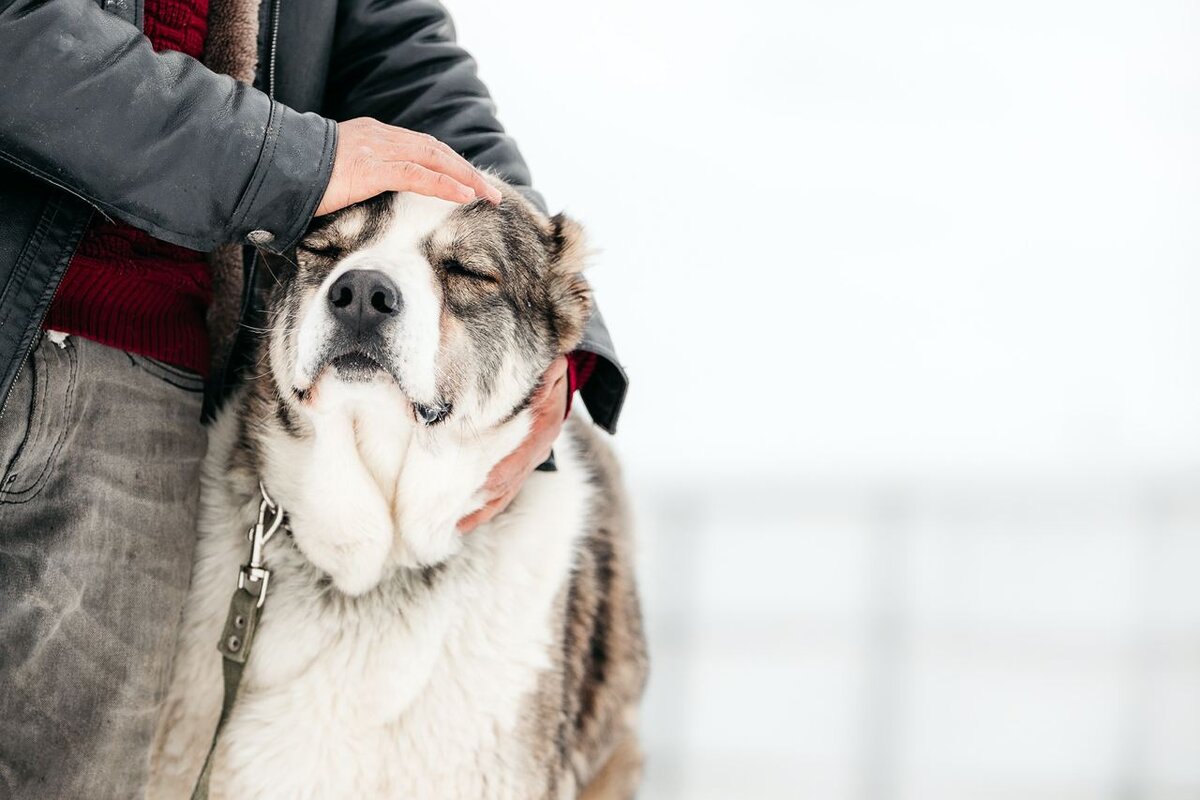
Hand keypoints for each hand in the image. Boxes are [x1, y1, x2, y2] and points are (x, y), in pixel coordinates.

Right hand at [315, 118, 502, 215]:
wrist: (273, 167)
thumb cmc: (299, 177)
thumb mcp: (338, 174)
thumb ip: (361, 179)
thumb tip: (372, 199)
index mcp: (373, 135)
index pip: (422, 146)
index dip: (449, 163)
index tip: (468, 180)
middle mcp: (380, 136)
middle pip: (435, 150)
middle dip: (466, 169)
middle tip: (489, 190)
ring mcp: (377, 150)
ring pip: (434, 159)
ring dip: (465, 177)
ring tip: (487, 195)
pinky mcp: (372, 168)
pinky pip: (419, 175)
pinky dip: (445, 184)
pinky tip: (465, 195)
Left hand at [458, 356, 568, 532]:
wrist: (556, 376)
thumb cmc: (546, 371)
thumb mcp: (549, 369)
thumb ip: (542, 377)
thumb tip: (531, 386)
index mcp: (543, 429)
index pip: (518, 459)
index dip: (497, 474)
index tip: (474, 487)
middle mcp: (538, 449)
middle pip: (508, 484)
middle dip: (482, 502)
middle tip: (452, 516)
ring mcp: (531, 459)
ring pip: (505, 493)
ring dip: (481, 510)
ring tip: (454, 526)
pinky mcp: (522, 463)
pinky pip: (504, 490)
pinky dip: (486, 506)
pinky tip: (465, 519)